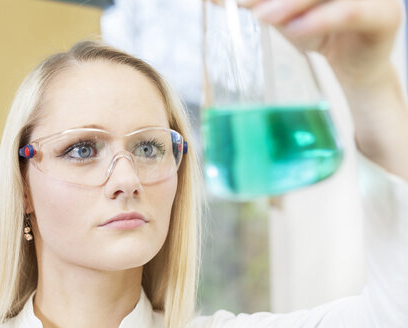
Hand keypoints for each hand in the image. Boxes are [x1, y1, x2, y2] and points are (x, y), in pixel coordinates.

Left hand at [239, 0, 402, 86]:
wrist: (354, 65)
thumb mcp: (282, 12)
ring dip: (291, 1)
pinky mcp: (384, 15)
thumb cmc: (319, 31)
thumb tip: (215, 0)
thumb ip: (257, 2)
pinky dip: (320, 20)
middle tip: (239, 1)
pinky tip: (295, 29)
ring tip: (262, 16)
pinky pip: (350, 12)